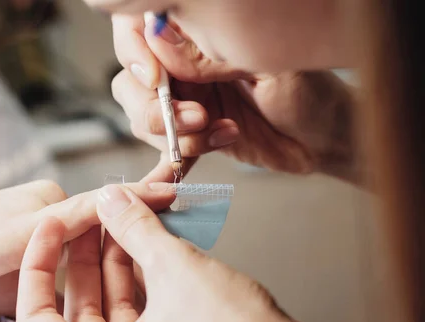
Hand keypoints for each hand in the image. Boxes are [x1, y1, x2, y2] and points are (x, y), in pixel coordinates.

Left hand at [16, 184, 373, 321]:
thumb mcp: (175, 270)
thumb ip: (135, 228)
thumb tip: (110, 196)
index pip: (35, 318)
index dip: (37, 265)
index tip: (48, 227)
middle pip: (77, 307)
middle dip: (85, 253)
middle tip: (91, 211)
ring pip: (110, 307)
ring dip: (115, 260)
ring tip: (121, 215)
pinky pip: (137, 313)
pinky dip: (138, 277)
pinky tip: (144, 239)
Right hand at [112, 15, 356, 182]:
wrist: (324, 140)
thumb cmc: (310, 94)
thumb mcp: (266, 67)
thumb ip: (211, 56)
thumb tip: (158, 36)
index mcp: (199, 35)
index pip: (138, 29)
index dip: (134, 52)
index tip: (155, 80)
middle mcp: (185, 65)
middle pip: (131, 78)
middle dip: (153, 106)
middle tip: (195, 117)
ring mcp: (186, 100)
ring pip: (142, 116)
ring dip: (174, 133)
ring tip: (217, 132)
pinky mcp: (192, 134)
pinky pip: (164, 148)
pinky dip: (178, 158)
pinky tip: (210, 151)